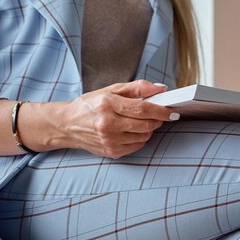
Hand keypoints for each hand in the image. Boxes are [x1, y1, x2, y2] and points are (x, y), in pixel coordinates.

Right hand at [58, 80, 177, 158]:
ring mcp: (109, 140)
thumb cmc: (90, 105)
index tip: (171, 111)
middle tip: (159, 115)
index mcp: (108, 104)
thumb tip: (160, 89)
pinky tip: (134, 131)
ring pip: (143, 137)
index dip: (160, 110)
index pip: (142, 108)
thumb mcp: (110, 90)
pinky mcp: (111, 151)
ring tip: (143, 122)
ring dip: (149, 129)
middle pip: (145, 124)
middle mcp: (107, 124)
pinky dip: (141, 138)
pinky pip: (136, 146)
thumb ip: (137, 87)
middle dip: (157, 120)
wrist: (68, 124)